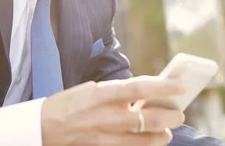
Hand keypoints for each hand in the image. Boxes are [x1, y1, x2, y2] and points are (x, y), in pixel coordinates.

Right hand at [41, 76, 186, 145]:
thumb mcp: (92, 89)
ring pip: (142, 139)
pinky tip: (152, 141)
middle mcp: (104, 115)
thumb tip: (146, 93)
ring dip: (161, 136)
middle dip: (169, 116)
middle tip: (180, 113)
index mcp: (101, 93)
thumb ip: (118, 93)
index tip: (182, 85)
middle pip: (146, 118)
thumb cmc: (70, 103)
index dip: (163, 86)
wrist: (42, 127)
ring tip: (168, 132)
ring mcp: (103, 136)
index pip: (139, 88)